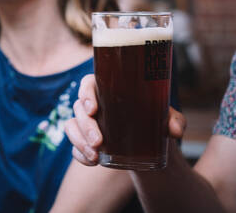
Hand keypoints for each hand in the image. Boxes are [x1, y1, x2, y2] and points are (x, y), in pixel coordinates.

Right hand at [64, 74, 186, 165]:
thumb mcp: (168, 119)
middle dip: (86, 126)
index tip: (93, 108)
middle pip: (79, 109)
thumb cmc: (157, 121)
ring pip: (72, 127)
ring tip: (95, 156)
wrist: (153, 144)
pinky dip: (80, 155)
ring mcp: (86, 124)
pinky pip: (74, 147)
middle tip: (98, 141)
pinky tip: (92, 162)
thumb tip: (174, 129)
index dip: (85, 93)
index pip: (88, 84)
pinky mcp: (85, 142)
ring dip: (79, 141)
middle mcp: (93, 105)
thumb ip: (174, 120)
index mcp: (108, 90)